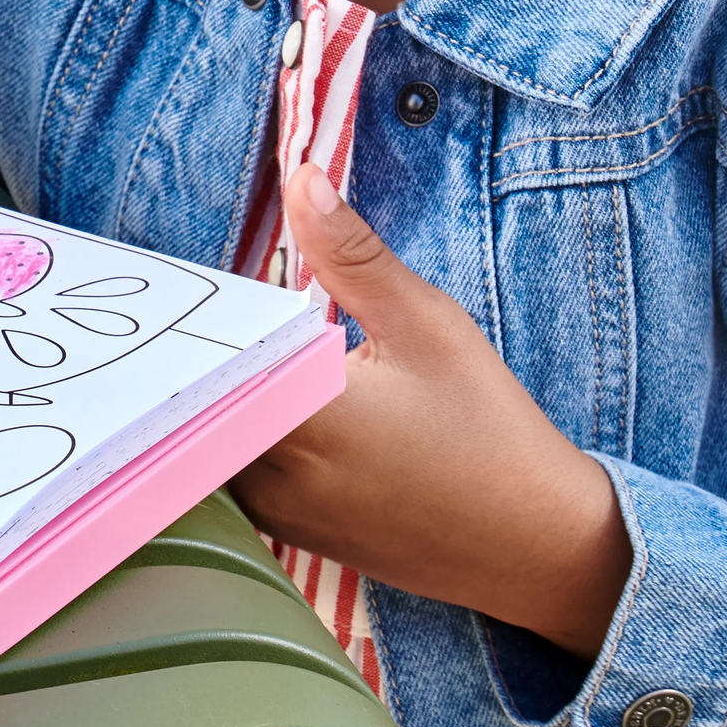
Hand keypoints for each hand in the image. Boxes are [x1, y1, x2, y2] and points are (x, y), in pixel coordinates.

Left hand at [233, 169, 633, 658]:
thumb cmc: (488, 430)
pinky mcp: (289, 530)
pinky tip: (273, 397)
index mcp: (300, 414)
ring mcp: (275, 510)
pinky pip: (235, 468)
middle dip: (204, 347)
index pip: (209, 351)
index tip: (193, 279)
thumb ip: (351, 253)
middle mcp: (273, 472)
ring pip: (211, 433)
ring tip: (246, 345)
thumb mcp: (427, 324)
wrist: (534, 546)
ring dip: (221, 391)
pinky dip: (240, 428)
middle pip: (200, 393)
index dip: (201, 310)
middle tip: (200, 303)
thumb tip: (301, 180)